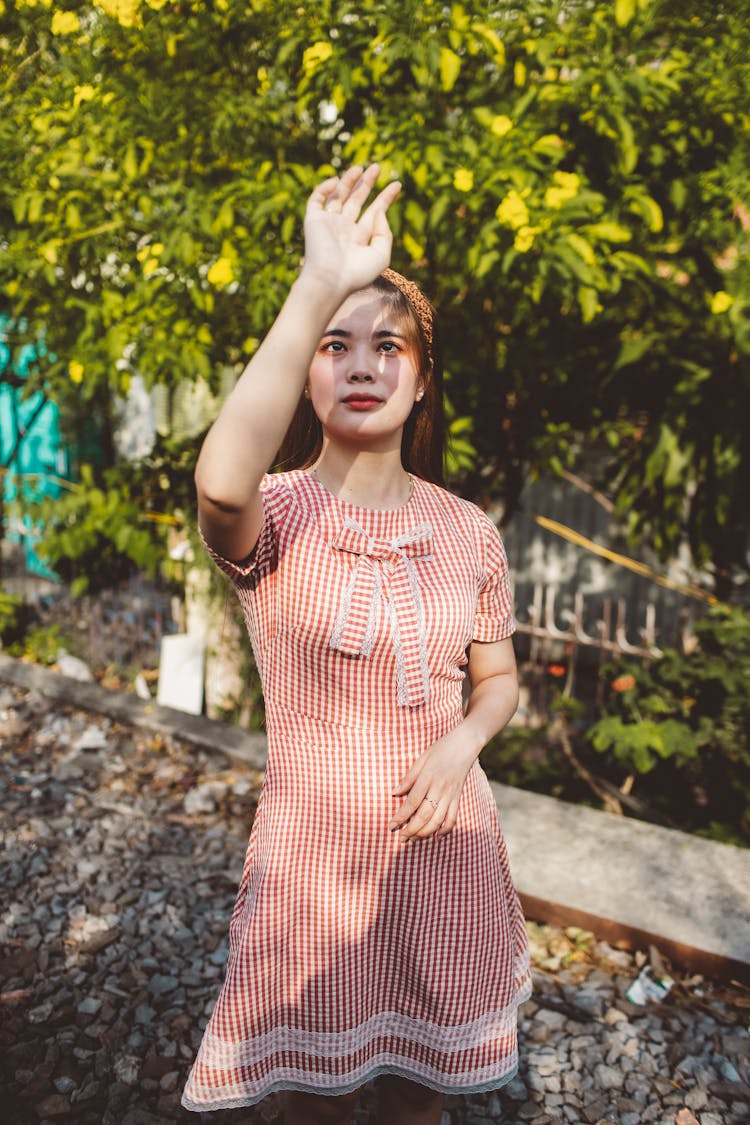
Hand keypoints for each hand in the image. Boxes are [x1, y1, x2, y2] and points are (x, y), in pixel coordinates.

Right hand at [301, 163, 400, 294]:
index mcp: (359, 239)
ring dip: (349, 181)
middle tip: (377, 167)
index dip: (385, 199)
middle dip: (367, 184)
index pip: (373, 214)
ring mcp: (328, 224)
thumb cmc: (356, 273)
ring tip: (361, 167)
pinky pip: (317, 199)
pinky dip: (325, 188)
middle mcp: (343, 230)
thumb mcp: (381, 256)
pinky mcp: (313, 220)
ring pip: (339, 196)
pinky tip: (336, 181)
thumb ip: (385, 233)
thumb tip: (380, 211)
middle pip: (356, 201)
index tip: (397, 185)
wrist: (329, 279)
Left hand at [389, 727, 476, 840]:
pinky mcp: (458, 798)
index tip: (391, 826)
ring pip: (438, 821)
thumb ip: (409, 778)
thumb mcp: (422, 758)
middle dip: (411, 830)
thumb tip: (394, 793)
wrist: (466, 743)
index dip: (401, 816)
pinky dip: (444, 830)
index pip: (412, 802)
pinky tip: (435, 837)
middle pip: (424, 816)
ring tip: (413, 839)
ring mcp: (451, 795)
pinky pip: (452, 818)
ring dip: (424, 833)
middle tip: (401, 838)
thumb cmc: (441, 748)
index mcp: (428, 777)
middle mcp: (440, 789)